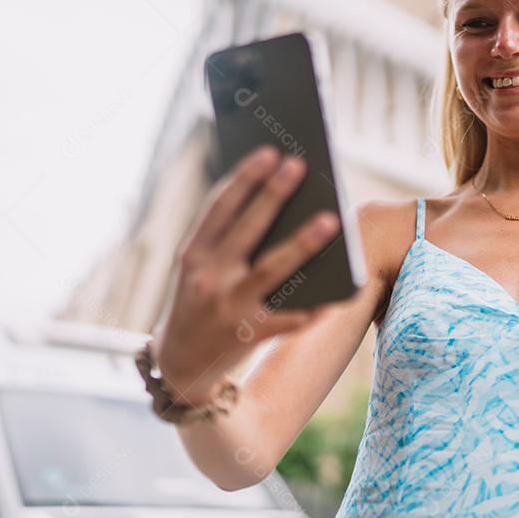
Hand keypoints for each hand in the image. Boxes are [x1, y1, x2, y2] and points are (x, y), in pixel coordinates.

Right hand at [151, 145, 341, 402]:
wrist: (180, 366)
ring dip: (303, 243)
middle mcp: (208, 279)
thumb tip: (278, 203)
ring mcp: (229, 308)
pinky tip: (338, 284)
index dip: (244, 178)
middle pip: (246, 230)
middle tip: (300, 165)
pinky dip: (313, 302)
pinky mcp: (249, 336)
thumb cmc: (199, 302)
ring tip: (331, 219)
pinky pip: (289, 316)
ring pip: (272, 270)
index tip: (269, 151)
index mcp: (193, 255)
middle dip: (273, 195)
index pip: (218, 208)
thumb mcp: (199, 268)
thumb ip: (227, 240)